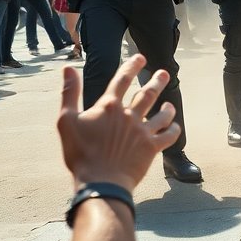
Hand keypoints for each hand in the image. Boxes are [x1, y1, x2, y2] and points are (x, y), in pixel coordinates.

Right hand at [57, 53, 179, 192]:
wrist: (100, 182)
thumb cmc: (79, 153)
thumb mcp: (66, 121)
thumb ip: (69, 93)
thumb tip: (68, 68)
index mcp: (109, 106)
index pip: (122, 79)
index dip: (132, 66)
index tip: (140, 58)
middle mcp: (129, 114)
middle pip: (147, 93)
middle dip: (157, 81)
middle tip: (163, 74)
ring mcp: (142, 130)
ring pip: (161, 113)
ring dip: (167, 106)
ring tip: (169, 103)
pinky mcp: (152, 147)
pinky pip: (169, 135)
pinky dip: (173, 129)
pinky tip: (174, 126)